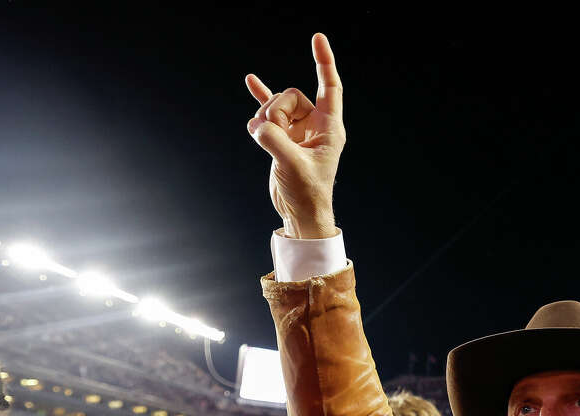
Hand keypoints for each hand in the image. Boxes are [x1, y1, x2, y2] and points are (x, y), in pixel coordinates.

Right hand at [245, 33, 344, 238]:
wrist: (300, 213)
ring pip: (276, 106)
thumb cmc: (307, 193)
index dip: (324, 62)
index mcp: (329, 129)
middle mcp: (315, 126)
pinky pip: (269, 112)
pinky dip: (260, 100)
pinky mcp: (282, 138)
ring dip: (264, 117)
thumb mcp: (292, 166)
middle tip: (270, 134)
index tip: (317, 38)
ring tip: (260, 137)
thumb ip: (275, 142)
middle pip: (291, 96)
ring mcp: (297, 130)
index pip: (330, 87)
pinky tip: (250, 80)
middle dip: (275, 110)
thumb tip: (258, 126)